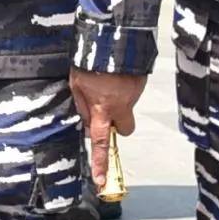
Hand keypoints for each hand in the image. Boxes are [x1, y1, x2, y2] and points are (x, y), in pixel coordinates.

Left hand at [69, 69, 143, 187]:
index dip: (101, 162)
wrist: (111, 38)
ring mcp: (135, 94)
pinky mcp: (142, 82)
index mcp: (103, 108)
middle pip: (125, 129)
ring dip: (117, 100)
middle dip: (117, 125)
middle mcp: (123, 105)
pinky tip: (115, 74)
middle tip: (106, 111)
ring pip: (127, 107)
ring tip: (105, 80)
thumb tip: (90, 124)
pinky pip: (131, 92)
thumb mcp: (76, 85)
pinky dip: (123, 87)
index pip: (102, 142)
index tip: (101, 180)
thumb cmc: (90, 61)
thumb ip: (83, 108)